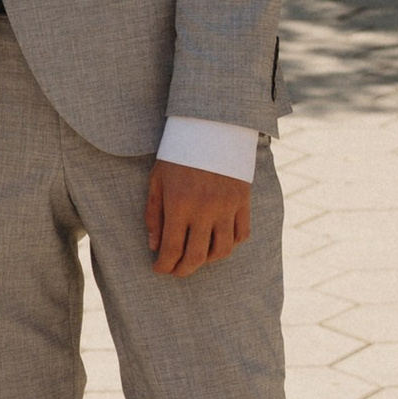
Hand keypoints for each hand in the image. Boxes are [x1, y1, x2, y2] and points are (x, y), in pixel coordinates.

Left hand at [146, 158, 251, 278]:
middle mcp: (205, 210)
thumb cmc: (178, 153)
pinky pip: (241, 234)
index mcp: (179, 204)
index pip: (172, 249)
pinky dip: (230, 244)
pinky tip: (217, 242)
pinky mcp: (243, 201)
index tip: (158, 269)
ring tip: (196, 257)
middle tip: (176, 271)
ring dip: (207, 260)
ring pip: (222, 250)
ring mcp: (227, 207)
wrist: (212, 127)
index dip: (164, 266)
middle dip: (183, 270)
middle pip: (197, 256)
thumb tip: (155, 246)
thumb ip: (154, 214)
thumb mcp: (157, 180)